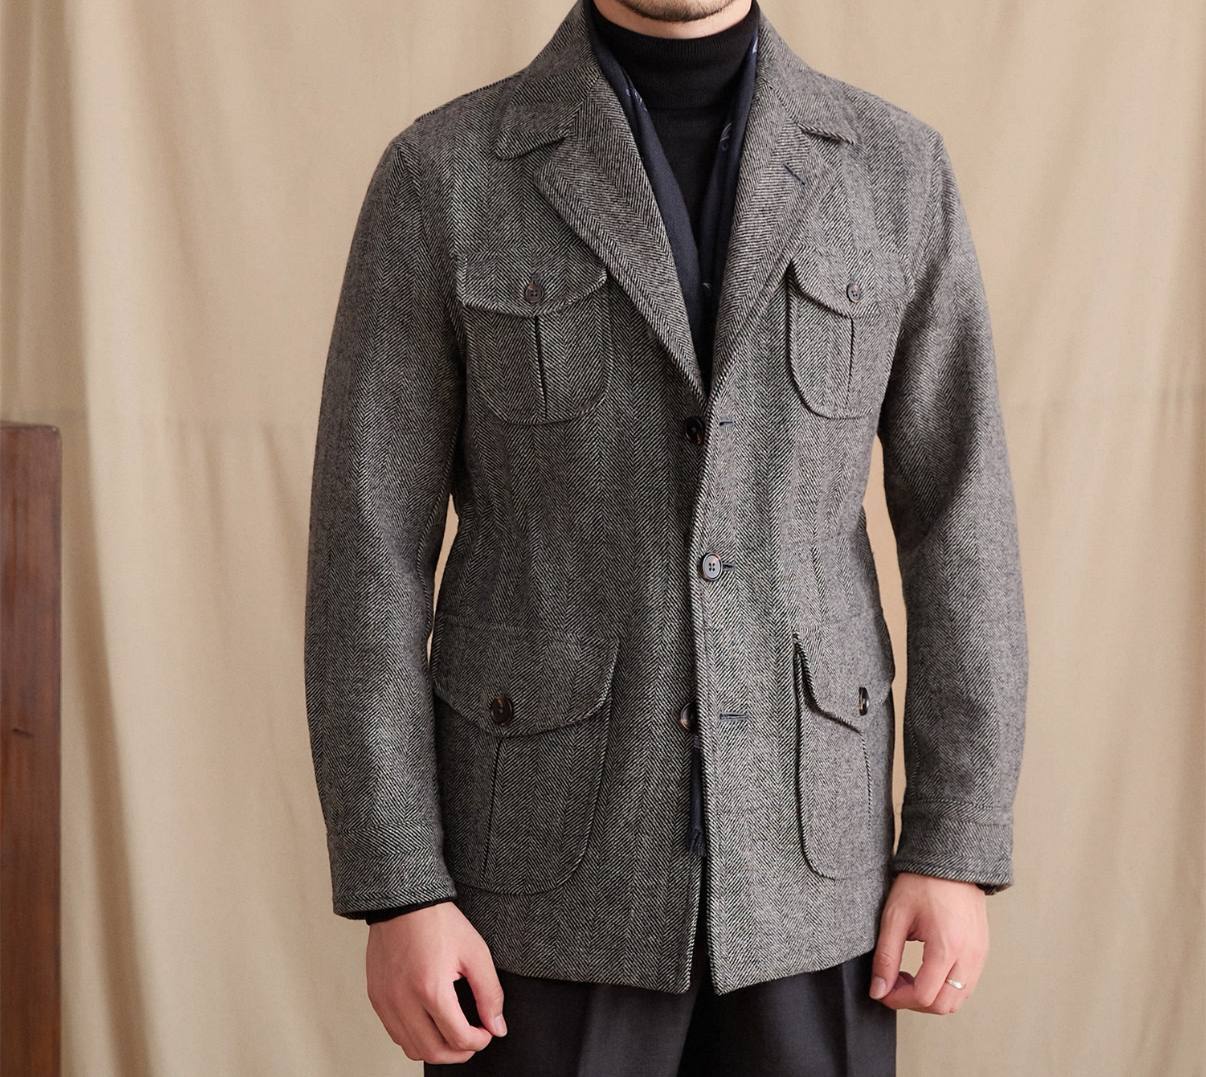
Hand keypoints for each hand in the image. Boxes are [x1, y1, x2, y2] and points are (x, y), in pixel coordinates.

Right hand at [366, 901, 506, 1062]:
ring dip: (435, 1049)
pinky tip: (430, 1022)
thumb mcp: (475, 953)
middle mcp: (403, 1001)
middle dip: (458, 1053)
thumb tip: (497, 1028)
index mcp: (431, 989)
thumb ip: (490, 994)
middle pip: (433, 1052)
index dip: (479, 1041)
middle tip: (472, 1040)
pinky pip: (395, 1033)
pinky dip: (414, 1037)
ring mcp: (386, 1001)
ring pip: (411, 1048)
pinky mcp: (376, 997)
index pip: (458, 1038)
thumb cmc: (439, 923)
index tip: (487, 1033)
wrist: (404, 901)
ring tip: (452, 1034)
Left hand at [868, 871, 987, 1013]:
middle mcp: (969, 956)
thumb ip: (886, 957)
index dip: (898, 999)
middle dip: (914, 1002)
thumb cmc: (922, 883)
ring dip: (931, 998)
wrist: (951, 861)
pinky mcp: (982, 952)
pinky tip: (926, 970)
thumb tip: (878, 990)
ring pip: (957, 999)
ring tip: (908, 976)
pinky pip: (966, 985)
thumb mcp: (895, 916)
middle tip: (894, 983)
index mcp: (947, 947)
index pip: (924, 995)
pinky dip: (945, 988)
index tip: (881, 990)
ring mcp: (980, 955)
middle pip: (943, 1005)